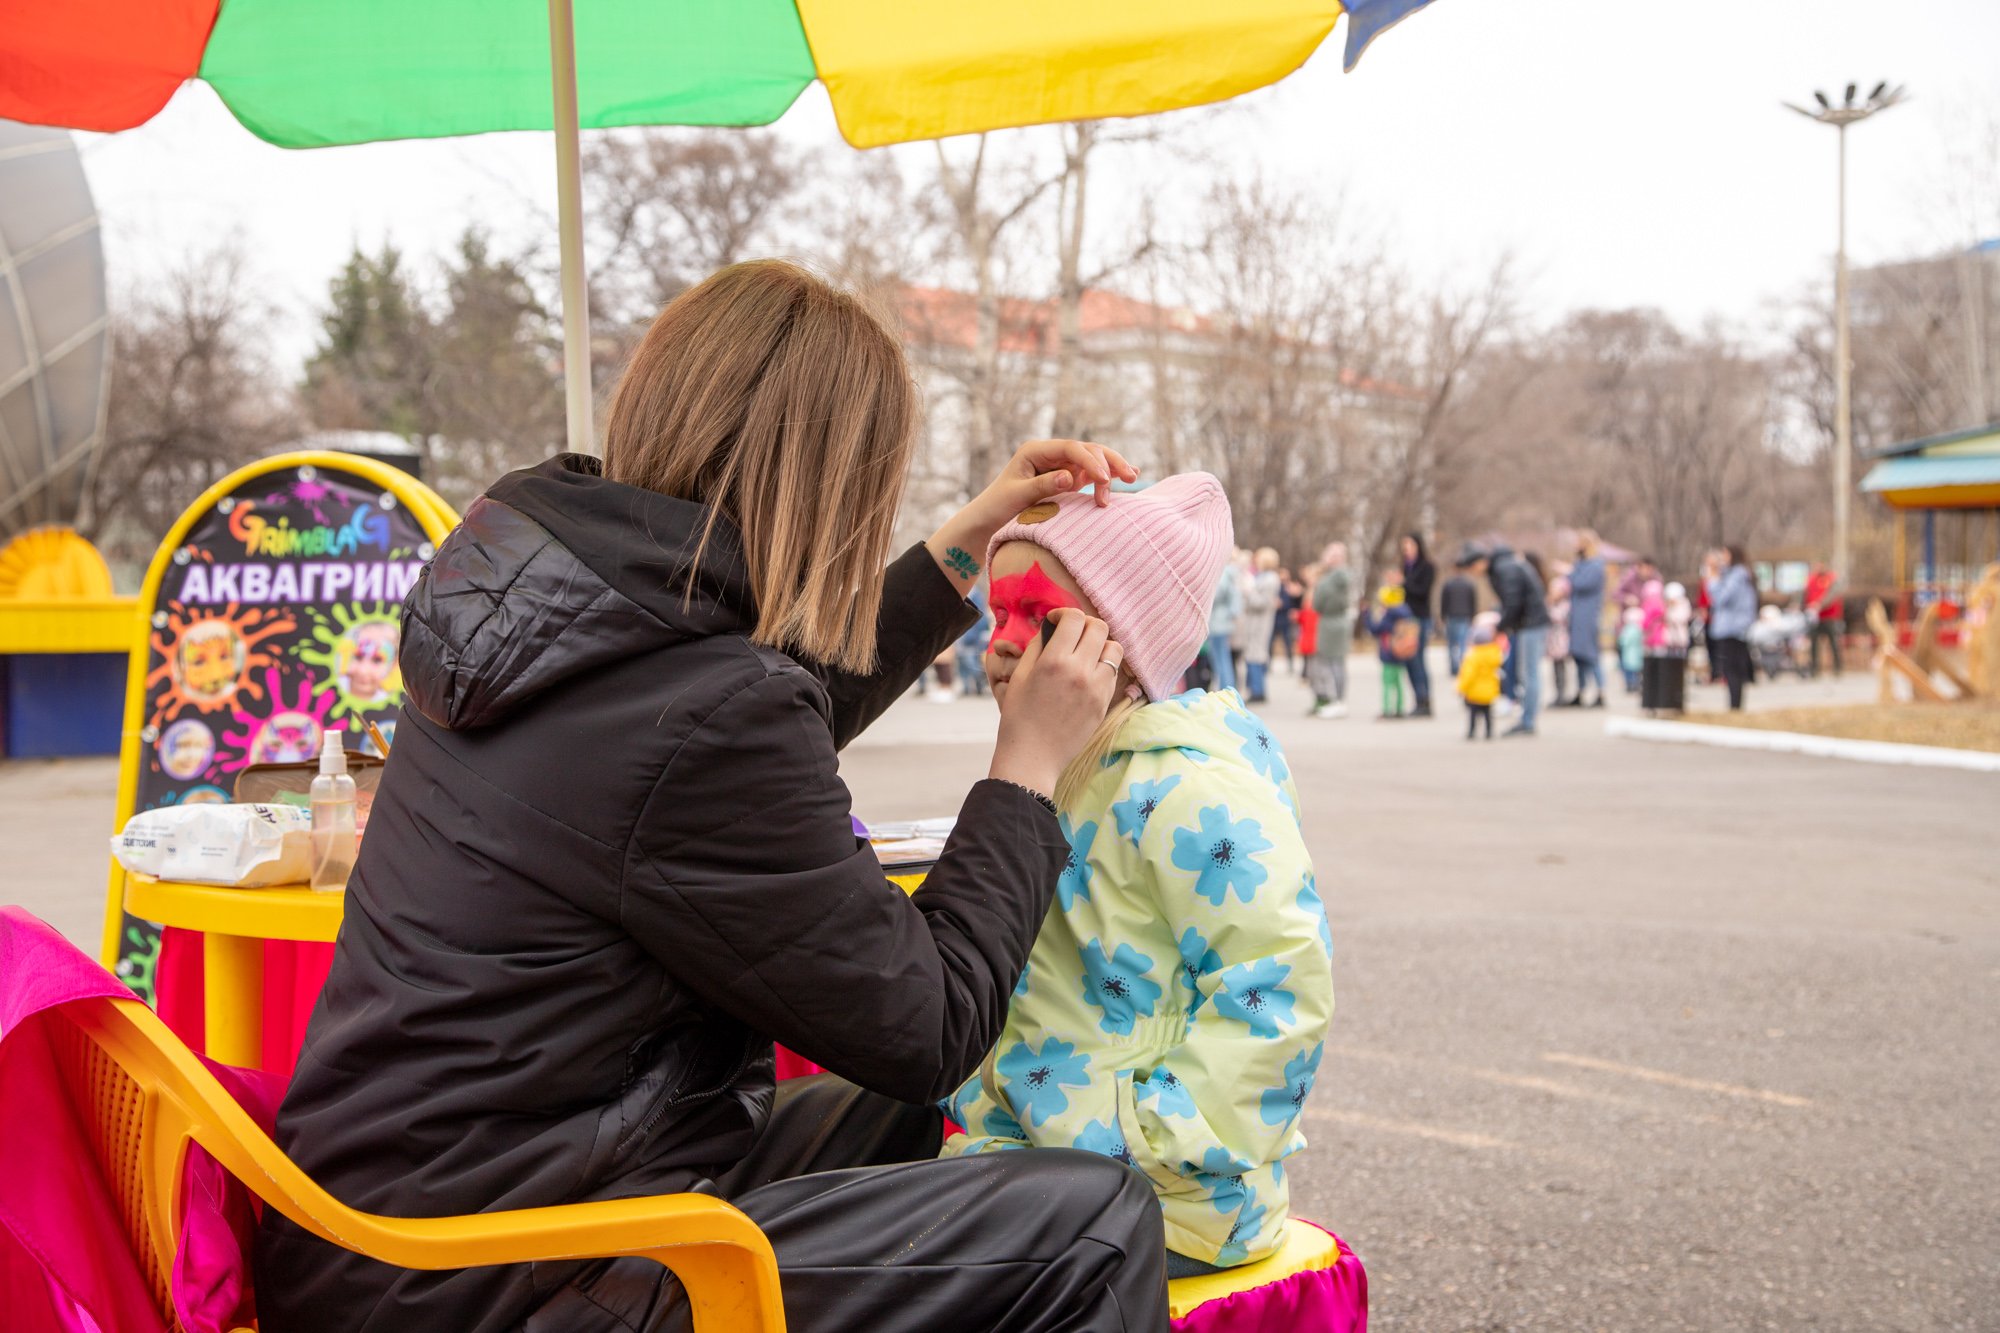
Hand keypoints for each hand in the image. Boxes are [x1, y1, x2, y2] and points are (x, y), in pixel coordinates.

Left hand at [972, 439, 1138, 526]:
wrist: (990, 519)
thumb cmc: (999, 507)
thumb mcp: (1017, 497)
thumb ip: (1043, 485)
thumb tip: (1070, 477)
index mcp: (1035, 451)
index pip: (1070, 448)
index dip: (1090, 461)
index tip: (1105, 479)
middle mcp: (1050, 454)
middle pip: (1086, 450)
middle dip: (1108, 462)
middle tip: (1127, 478)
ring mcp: (1060, 465)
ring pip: (1093, 460)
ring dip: (1112, 469)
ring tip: (1132, 479)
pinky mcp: (1067, 478)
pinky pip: (1092, 474)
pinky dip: (1109, 475)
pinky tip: (1129, 475)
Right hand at [988, 608, 1123, 796]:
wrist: (1033, 756)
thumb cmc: (1019, 717)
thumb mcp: (1019, 676)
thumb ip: (1037, 647)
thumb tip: (1051, 630)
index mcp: (1055, 661)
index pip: (1074, 619)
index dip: (1064, 613)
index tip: (1055, 621)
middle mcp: (1080, 671)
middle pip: (1099, 627)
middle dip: (1084, 624)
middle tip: (1072, 634)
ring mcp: (1097, 688)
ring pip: (1114, 648)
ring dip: (1100, 644)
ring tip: (1085, 653)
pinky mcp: (1104, 703)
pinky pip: (1114, 672)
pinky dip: (1104, 666)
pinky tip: (1088, 674)